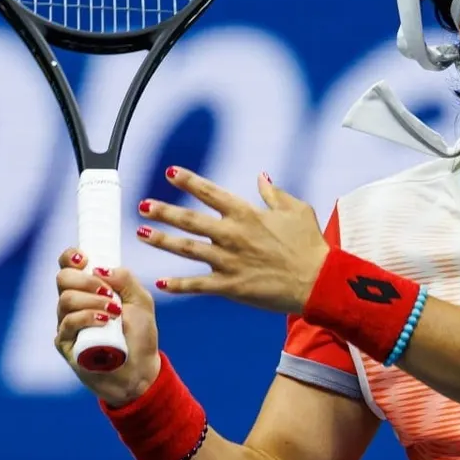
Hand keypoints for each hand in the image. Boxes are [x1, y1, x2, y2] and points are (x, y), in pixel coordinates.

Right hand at [54, 249, 161, 405]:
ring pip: (65, 300)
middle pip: (62, 279)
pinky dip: (87, 317)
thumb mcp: (141, 301)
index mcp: (88, 290)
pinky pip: (68, 323)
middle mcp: (73, 304)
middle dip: (85, 280)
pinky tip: (104, 321)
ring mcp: (67, 324)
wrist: (140, 370)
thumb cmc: (140, 336)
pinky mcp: (66, 344)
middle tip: (107, 291)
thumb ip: (125, 279)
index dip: (70, 257)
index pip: (68, 266)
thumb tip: (100, 268)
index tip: (85, 258)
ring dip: (92, 300)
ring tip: (114, 311)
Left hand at [138, 169, 329, 313]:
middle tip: (143, 205)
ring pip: (187, 249)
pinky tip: (160, 282)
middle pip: (190, 220)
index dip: (189, 181)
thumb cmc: (310, 245)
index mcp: (246, 214)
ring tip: (141, 234)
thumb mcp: (296, 210)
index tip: (169, 172)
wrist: (318, 282)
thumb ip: (273, 193)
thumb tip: (260, 176)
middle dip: (164, 212)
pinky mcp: (231, 286)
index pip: (210, 193)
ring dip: (162, 241)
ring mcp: (229, 261)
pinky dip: (178, 284)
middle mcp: (232, 235)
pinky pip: (198, 285)